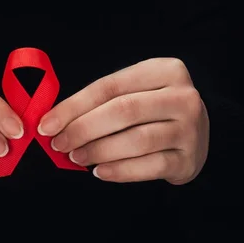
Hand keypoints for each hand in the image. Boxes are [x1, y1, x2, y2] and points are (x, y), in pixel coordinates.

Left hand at [37, 58, 208, 184]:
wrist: (196, 134)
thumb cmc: (153, 110)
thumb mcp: (134, 92)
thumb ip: (100, 101)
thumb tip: (54, 121)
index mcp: (164, 71)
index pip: (109, 86)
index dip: (74, 106)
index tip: (47, 124)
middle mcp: (182, 97)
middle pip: (123, 111)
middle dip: (83, 129)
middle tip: (59, 144)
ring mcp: (190, 129)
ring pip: (136, 140)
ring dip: (99, 151)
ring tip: (76, 157)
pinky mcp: (189, 159)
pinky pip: (149, 167)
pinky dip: (120, 171)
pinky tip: (99, 172)